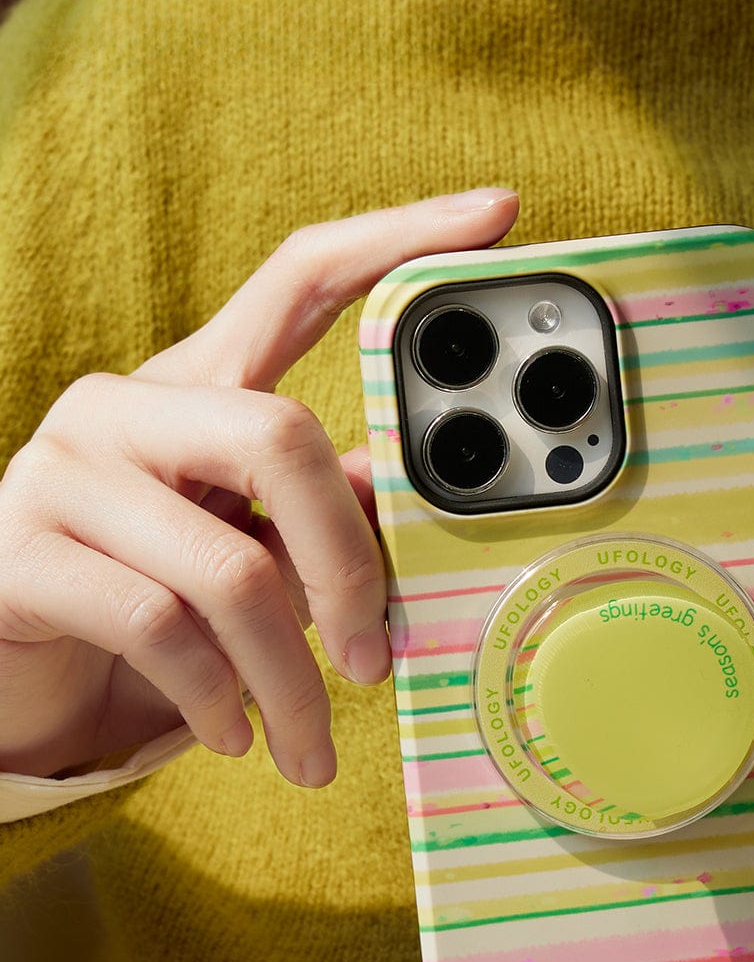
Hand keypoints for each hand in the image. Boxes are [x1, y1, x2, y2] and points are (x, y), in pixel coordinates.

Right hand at [0, 189, 518, 784]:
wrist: (12, 655)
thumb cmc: (149, 586)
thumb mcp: (243, 541)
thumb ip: (320, 512)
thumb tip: (417, 506)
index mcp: (196, 382)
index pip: (299, 279)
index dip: (395, 242)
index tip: (497, 215)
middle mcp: (125, 404)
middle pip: (282, 439)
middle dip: (350, 568)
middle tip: (376, 658)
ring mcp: (63, 471)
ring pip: (227, 571)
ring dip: (289, 680)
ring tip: (312, 746)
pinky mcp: (21, 556)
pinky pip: (159, 630)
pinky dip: (218, 699)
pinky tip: (235, 736)